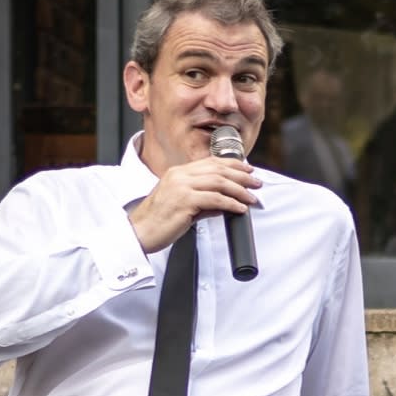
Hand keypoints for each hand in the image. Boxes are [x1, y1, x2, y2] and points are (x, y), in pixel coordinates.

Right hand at [128, 157, 261, 254]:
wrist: (140, 232)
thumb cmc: (159, 221)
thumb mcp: (182, 205)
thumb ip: (203, 201)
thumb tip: (226, 203)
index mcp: (178, 172)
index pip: (211, 162)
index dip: (232, 165)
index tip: (248, 170)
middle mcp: (179, 175)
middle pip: (218, 170)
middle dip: (241, 176)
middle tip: (256, 183)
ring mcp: (181, 187)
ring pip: (219, 183)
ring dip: (239, 190)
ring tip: (251, 198)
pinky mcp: (184, 202)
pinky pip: (214, 200)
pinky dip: (231, 204)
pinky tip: (240, 209)